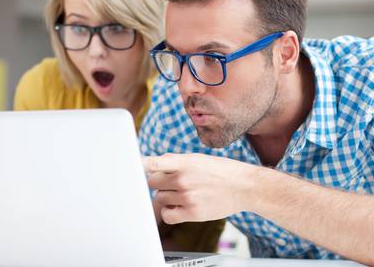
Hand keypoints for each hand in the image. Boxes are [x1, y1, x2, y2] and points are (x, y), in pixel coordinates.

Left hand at [142, 153, 256, 223]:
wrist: (244, 187)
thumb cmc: (221, 171)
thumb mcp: (198, 158)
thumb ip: (175, 161)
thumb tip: (154, 164)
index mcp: (185, 161)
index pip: (154, 163)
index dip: (139, 165)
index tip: (128, 167)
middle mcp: (184, 178)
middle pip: (152, 182)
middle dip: (158, 182)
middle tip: (171, 182)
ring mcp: (188, 196)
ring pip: (159, 198)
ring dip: (166, 196)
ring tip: (183, 193)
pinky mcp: (192, 213)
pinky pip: (167, 215)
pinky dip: (169, 212)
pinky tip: (178, 206)